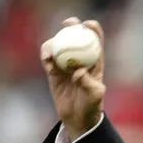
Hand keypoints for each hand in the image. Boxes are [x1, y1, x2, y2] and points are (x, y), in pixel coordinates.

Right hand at [40, 17, 106, 141]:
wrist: (77, 118)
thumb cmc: (91, 107)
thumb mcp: (94, 95)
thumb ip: (88, 82)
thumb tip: (78, 71)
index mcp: (95, 63)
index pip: (96, 42)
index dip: (93, 29)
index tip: (88, 24)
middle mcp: (80, 60)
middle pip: (76, 38)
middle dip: (72, 26)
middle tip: (68, 23)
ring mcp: (65, 65)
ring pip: (59, 46)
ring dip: (55, 41)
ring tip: (52, 48)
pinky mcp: (53, 72)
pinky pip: (48, 59)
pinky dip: (46, 55)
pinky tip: (46, 57)